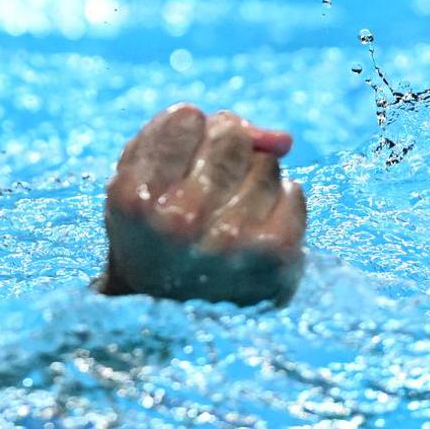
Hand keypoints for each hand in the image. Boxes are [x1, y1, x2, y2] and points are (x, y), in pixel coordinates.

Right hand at [100, 103, 305, 305]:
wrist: (173, 314)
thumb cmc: (154, 230)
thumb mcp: (141, 178)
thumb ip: (188, 135)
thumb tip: (282, 139)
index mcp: (134, 196)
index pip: (186, 117)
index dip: (188, 132)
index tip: (180, 159)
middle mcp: (179, 218)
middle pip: (231, 134)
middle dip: (224, 149)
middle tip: (209, 183)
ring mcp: (230, 239)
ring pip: (266, 163)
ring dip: (252, 179)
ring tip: (229, 213)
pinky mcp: (275, 256)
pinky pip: (294, 192)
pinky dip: (280, 202)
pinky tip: (256, 226)